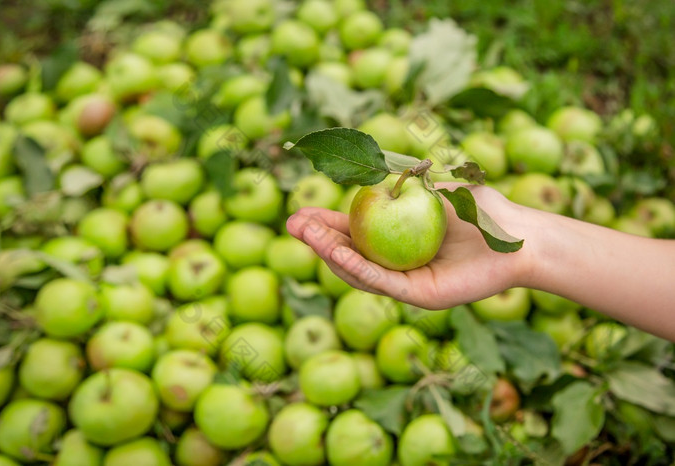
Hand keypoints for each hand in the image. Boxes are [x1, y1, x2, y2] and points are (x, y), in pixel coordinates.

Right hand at [286, 183, 534, 309]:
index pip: (353, 232)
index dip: (324, 224)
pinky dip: (357, 268)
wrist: (515, 234)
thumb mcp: (430, 187)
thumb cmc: (479, 209)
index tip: (299, 213)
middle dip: (316, 240)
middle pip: (348, 254)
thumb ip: (397, 183)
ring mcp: (406, 281)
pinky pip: (382, 282)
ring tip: (307, 235)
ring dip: (329, 254)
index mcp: (396, 238)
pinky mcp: (420, 295)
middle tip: (291, 225)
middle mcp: (396, 262)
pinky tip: (336, 253)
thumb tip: (359, 170)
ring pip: (359, 271)